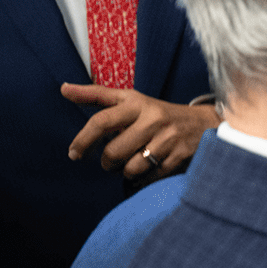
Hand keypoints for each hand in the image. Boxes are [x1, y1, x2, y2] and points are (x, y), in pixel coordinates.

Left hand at [62, 84, 221, 181]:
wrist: (203, 123)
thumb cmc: (156, 113)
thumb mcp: (130, 99)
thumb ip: (97, 95)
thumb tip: (63, 89)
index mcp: (137, 103)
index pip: (102, 121)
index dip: (83, 140)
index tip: (74, 153)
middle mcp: (153, 119)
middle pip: (114, 152)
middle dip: (108, 162)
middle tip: (111, 160)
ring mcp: (169, 138)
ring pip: (131, 168)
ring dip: (127, 171)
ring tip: (133, 163)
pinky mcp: (180, 155)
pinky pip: (150, 177)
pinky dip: (145, 178)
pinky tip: (150, 168)